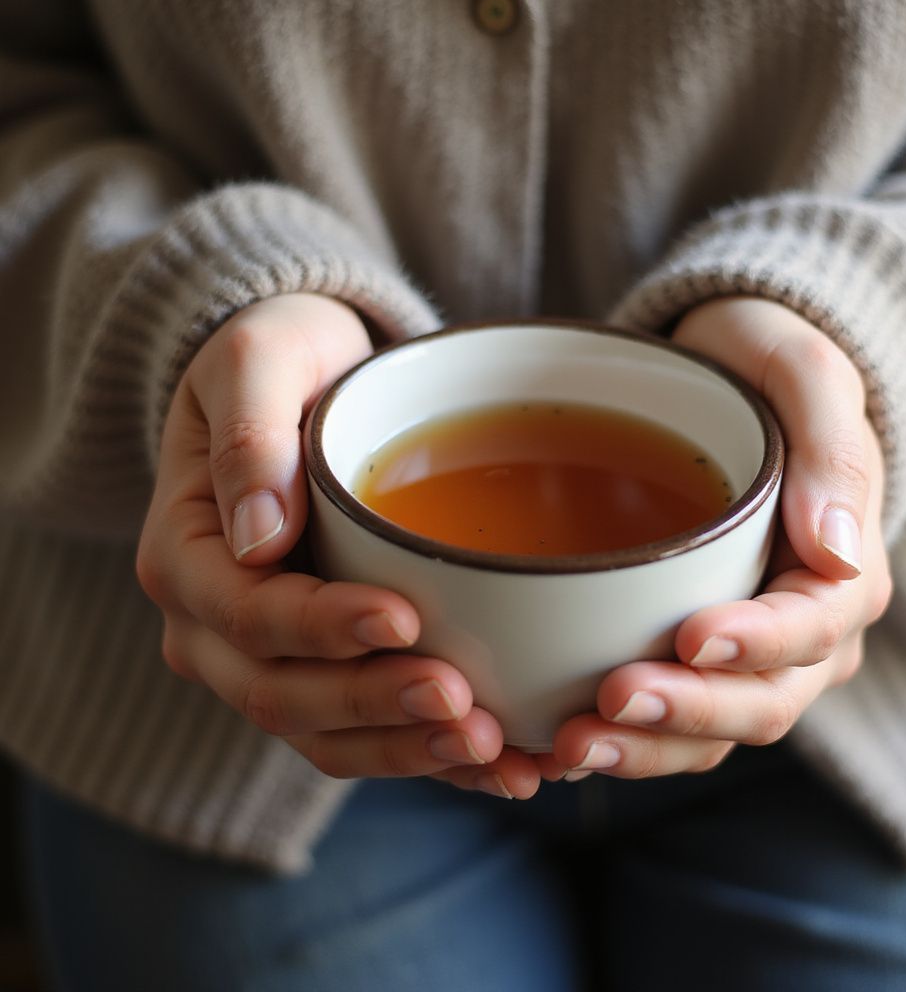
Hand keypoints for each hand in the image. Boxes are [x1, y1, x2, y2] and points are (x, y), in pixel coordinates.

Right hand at [136, 293, 539, 797]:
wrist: (302, 385)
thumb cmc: (280, 360)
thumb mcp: (257, 361)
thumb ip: (249, 437)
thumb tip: (257, 534)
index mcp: (185, 554)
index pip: (250, 613)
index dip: (323, 628)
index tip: (403, 615)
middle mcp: (213, 626)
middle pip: (285, 695)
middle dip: (376, 706)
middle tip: (463, 704)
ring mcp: (265, 658)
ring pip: (325, 734)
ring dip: (408, 752)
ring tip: (494, 750)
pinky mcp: (321, 670)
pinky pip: (364, 732)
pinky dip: (427, 755)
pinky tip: (500, 764)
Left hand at [542, 298, 891, 780]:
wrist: (714, 378)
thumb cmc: (759, 369)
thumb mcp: (803, 374)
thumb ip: (831, 449)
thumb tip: (837, 550)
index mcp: (841, 570)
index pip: (811, 628)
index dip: (757, 645)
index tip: (689, 634)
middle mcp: (801, 631)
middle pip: (759, 702)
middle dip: (687, 712)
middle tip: (608, 702)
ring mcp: (743, 656)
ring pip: (708, 731)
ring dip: (643, 746)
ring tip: (565, 745)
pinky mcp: (686, 659)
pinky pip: (663, 721)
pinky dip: (616, 739)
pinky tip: (549, 741)